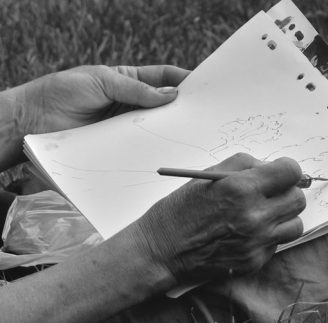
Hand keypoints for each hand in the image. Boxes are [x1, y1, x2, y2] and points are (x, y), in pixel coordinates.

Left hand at [11, 65, 189, 134]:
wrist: (34, 119)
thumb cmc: (65, 91)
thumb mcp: (103, 81)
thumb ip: (136, 89)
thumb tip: (171, 95)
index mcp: (129, 81)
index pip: (163, 78)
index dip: (182, 80)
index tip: (202, 86)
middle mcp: (131, 104)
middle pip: (164, 104)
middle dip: (182, 107)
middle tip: (202, 113)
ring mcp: (126, 126)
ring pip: (155, 126)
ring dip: (171, 129)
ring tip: (190, 133)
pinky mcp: (120, 145)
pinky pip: (141, 145)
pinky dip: (154, 146)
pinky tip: (166, 148)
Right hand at [129, 153, 305, 281]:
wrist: (163, 249)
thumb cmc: (181, 208)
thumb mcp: (209, 174)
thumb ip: (246, 165)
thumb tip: (272, 167)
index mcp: (241, 188)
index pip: (291, 172)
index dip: (287, 170)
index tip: (280, 173)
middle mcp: (254, 216)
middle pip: (298, 198)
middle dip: (286, 192)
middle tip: (269, 193)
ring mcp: (256, 242)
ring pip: (296, 224)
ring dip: (283, 216)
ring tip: (262, 214)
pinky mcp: (254, 261)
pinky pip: (278, 243)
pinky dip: (269, 235)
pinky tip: (249, 231)